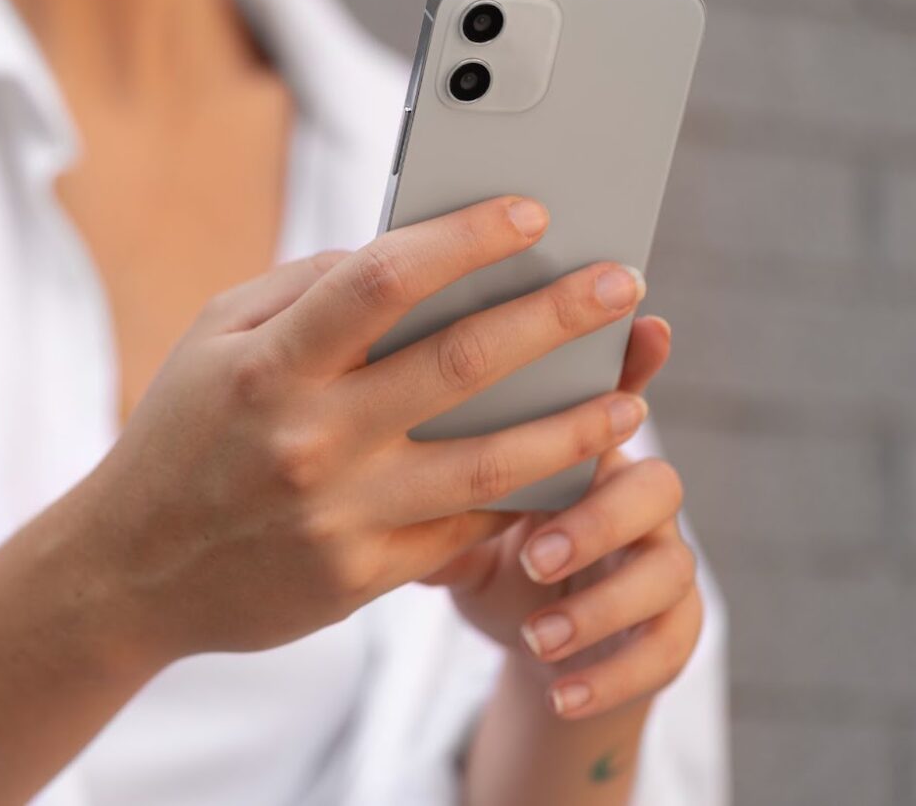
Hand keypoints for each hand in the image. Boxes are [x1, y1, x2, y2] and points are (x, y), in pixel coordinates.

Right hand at [62, 195, 650, 665]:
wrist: (129, 572)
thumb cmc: (176, 438)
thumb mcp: (211, 340)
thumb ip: (301, 289)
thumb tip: (402, 253)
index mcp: (268, 364)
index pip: (384, 278)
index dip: (466, 238)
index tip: (530, 214)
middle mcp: (309, 436)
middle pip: (461, 363)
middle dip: (555, 316)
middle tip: (621, 285)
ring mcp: (341, 513)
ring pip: (490, 461)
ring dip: (574, 422)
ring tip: (630, 395)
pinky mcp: (362, 576)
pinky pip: (466, 527)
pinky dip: (526, 496)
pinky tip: (570, 469)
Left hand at [425, 318, 704, 719]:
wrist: (538, 632)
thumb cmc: (479, 537)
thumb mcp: (445, 498)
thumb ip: (423, 461)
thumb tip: (358, 423)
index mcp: (582, 445)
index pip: (610, 401)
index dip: (631, 370)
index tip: (639, 339)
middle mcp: (632, 493)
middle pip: (648, 487)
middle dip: (595, 520)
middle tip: (534, 553)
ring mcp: (662, 560)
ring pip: (667, 571)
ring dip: (602, 604)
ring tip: (540, 637)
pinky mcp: (673, 628)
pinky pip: (668, 648)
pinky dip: (612, 675)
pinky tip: (562, 691)